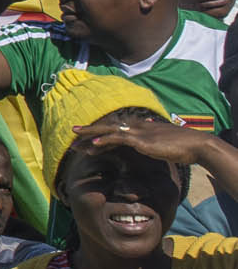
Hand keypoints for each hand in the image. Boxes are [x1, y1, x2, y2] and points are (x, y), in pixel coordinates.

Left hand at [74, 112, 219, 166]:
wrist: (197, 145)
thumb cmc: (183, 145)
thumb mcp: (165, 138)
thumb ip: (155, 132)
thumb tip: (151, 122)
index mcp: (141, 127)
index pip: (116, 128)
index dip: (100, 131)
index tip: (86, 135)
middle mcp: (137, 127)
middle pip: (108, 127)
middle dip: (89, 130)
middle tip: (72, 132)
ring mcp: (139, 132)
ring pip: (108, 132)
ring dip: (90, 136)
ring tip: (75, 140)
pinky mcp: (142, 141)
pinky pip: (118, 140)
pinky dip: (104, 142)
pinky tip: (92, 145)